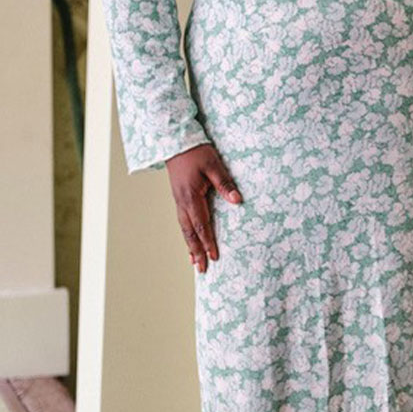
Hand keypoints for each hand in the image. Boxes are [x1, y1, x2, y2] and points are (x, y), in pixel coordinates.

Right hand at [165, 144, 241, 272]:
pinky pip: (183, 221)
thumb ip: (225, 183)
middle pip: (190, 232)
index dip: (208, 242)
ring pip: (184, 228)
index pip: (202, 224)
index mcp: (191, 196)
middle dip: (196, 251)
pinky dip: (187, 234)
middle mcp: (182, 202)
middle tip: (201, 269)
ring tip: (194, 262)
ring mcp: (179, 201)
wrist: (175, 142)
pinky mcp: (179, 198)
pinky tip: (190, 241)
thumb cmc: (196, 152)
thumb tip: (237, 200)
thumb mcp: (213, 165)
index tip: (214, 256)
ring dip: (190, 246)